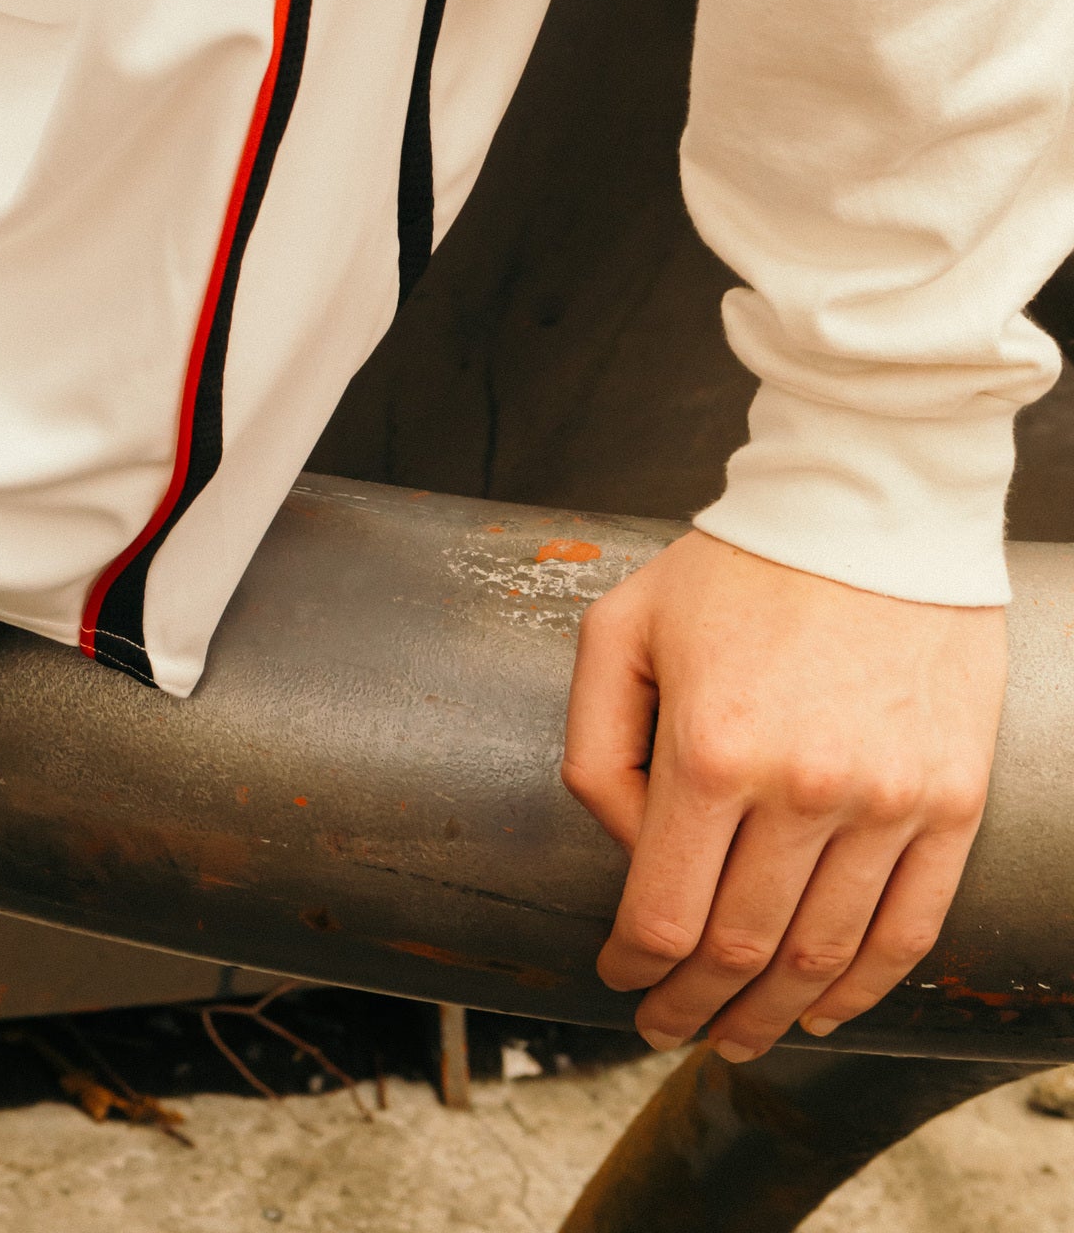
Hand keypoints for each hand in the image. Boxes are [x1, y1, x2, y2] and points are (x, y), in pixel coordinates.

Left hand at [560, 529, 1004, 1059]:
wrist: (870, 510)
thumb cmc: (737, 567)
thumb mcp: (623, 627)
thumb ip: (599, 746)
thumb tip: (627, 851)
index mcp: (712, 748)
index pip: (665, 912)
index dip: (636, 969)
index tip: (619, 984)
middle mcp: (803, 788)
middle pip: (741, 949)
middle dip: (693, 1007)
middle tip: (666, 1030)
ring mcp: (886, 802)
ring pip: (823, 956)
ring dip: (774, 1016)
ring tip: (738, 1037)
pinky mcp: (949, 803)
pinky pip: (907, 930)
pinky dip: (862, 989)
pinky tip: (824, 1010)